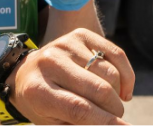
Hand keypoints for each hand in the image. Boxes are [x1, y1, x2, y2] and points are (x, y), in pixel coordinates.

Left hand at [7, 29, 134, 124]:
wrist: (26, 74)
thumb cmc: (41, 105)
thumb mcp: (53, 123)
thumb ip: (80, 124)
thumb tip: (111, 124)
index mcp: (38, 89)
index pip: (79, 108)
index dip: (106, 121)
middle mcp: (50, 62)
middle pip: (99, 90)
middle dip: (115, 110)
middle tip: (114, 118)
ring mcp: (66, 45)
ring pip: (111, 74)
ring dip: (117, 95)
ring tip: (108, 103)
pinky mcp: (80, 35)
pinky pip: (116, 54)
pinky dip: (126, 76)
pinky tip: (121, 90)